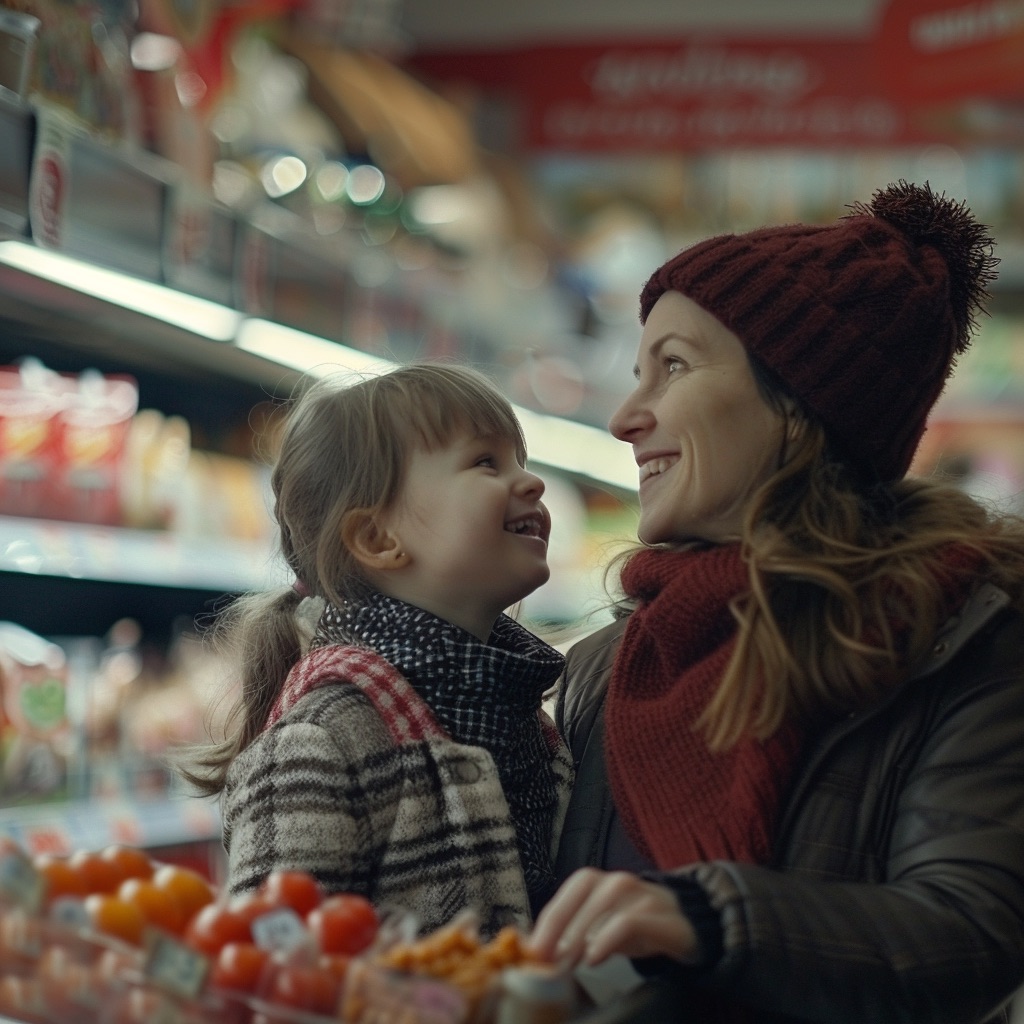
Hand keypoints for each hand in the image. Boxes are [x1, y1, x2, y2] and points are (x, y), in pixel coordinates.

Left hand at [529, 868, 698, 967]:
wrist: (689, 927)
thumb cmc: (637, 926)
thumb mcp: (603, 929)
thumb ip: (573, 936)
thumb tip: (539, 951)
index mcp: (602, 884)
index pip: (570, 890)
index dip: (548, 918)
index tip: (532, 948)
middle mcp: (621, 882)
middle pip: (584, 888)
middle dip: (558, 923)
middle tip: (543, 956)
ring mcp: (644, 896)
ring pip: (607, 898)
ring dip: (581, 929)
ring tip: (567, 959)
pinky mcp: (664, 918)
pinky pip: (630, 921)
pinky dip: (607, 938)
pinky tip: (595, 958)